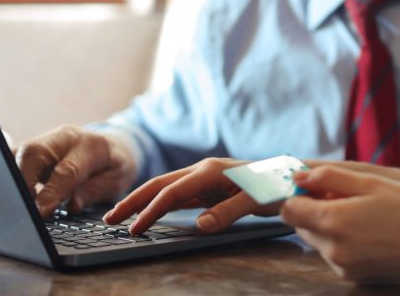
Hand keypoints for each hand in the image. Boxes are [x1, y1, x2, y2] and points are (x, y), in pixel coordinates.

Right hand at [15, 125, 137, 217]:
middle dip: (23, 181)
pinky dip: (10, 175)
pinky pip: (14, 158)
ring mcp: (47, 141)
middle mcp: (64, 138)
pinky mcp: (33, 148)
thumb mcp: (118, 179)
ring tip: (16, 204)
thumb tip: (72, 205)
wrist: (114, 145)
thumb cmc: (115, 164)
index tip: (41, 212)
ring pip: (19, 154)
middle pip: (34, 153)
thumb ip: (95, 191)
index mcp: (91, 145)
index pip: (67, 169)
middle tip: (23, 208)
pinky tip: (12, 194)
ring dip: (13, 179)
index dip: (52, 192)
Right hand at [103, 157, 277, 234]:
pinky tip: (150, 213)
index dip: (151, 211)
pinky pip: (178, 195)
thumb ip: (228, 212)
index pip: (172, 192)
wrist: (291, 176)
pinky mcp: (208, 186)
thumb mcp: (256, 201)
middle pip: (159, 184)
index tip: (134, 229)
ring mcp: (204, 178)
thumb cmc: (276, 186)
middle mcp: (203, 171)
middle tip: (109, 219)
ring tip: (121, 217)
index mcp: (210, 171)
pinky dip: (159, 203)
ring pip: (166, 188)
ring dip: (143, 201)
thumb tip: (199, 225)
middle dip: (133, 201)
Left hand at [281, 166, 399, 284]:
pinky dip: (342, 243)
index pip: (290, 210)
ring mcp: (342, 266)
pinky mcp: (353, 277)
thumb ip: (329, 177)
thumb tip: (299, 177)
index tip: (314, 187)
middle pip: (302, 226)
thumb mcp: (370, 182)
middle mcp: (332, 249)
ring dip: (329, 227)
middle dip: (314, 210)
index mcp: (333, 221)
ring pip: (318, 242)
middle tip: (344, 198)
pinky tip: (368, 233)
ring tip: (362, 216)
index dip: (298, 195)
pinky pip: (334, 256)